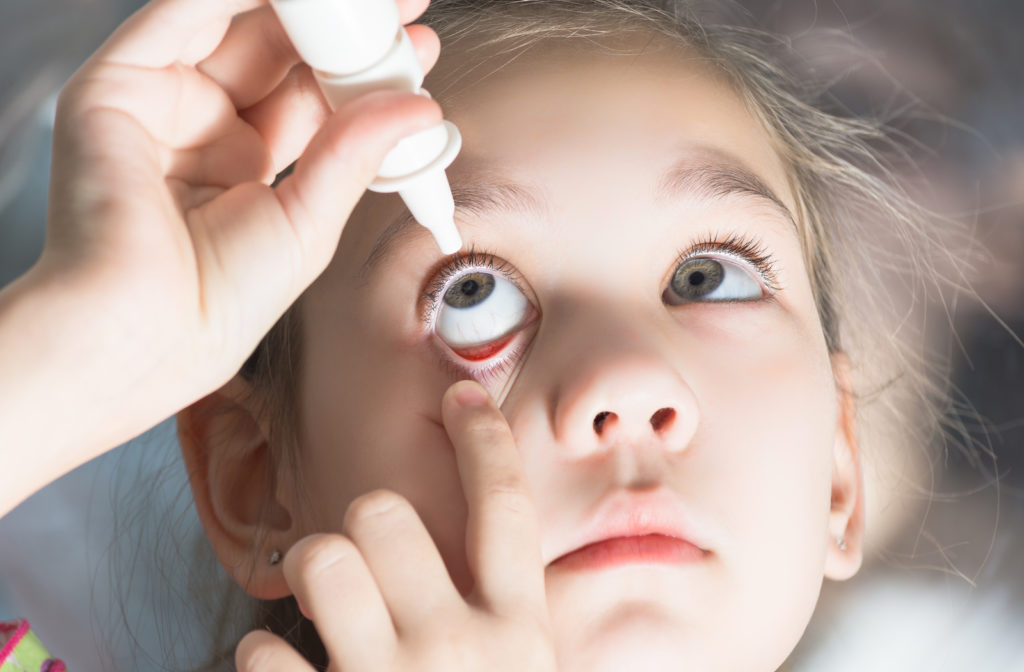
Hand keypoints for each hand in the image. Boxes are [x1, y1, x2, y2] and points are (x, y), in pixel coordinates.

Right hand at [32, 0, 441, 449]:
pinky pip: (175, 19)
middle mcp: (200, 132)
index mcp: (245, 169)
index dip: (361, 71)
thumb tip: (418, 107)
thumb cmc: (216, 306)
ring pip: (231, 29)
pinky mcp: (114, 90)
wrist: (148, 336)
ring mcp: (158, 108)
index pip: (310, 99)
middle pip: (276, 57)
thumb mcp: (309, 222)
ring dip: (295, 7)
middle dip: (338, 31)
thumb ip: (356, 153)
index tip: (415, 46)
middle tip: (394, 8)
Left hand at [235, 381, 558, 671]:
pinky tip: (290, 666)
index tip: (461, 395)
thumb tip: (480, 548)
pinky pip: (261, 650)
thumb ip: (505, 615)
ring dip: (312, 570)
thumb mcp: (520, 670)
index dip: (484, 437)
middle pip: (384, 511)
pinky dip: (265, 655)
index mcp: (518, 633)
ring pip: (320, 558)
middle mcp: (456, 650)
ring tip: (322, 597)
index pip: (506, 506)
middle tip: (364, 552)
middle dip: (365, 522)